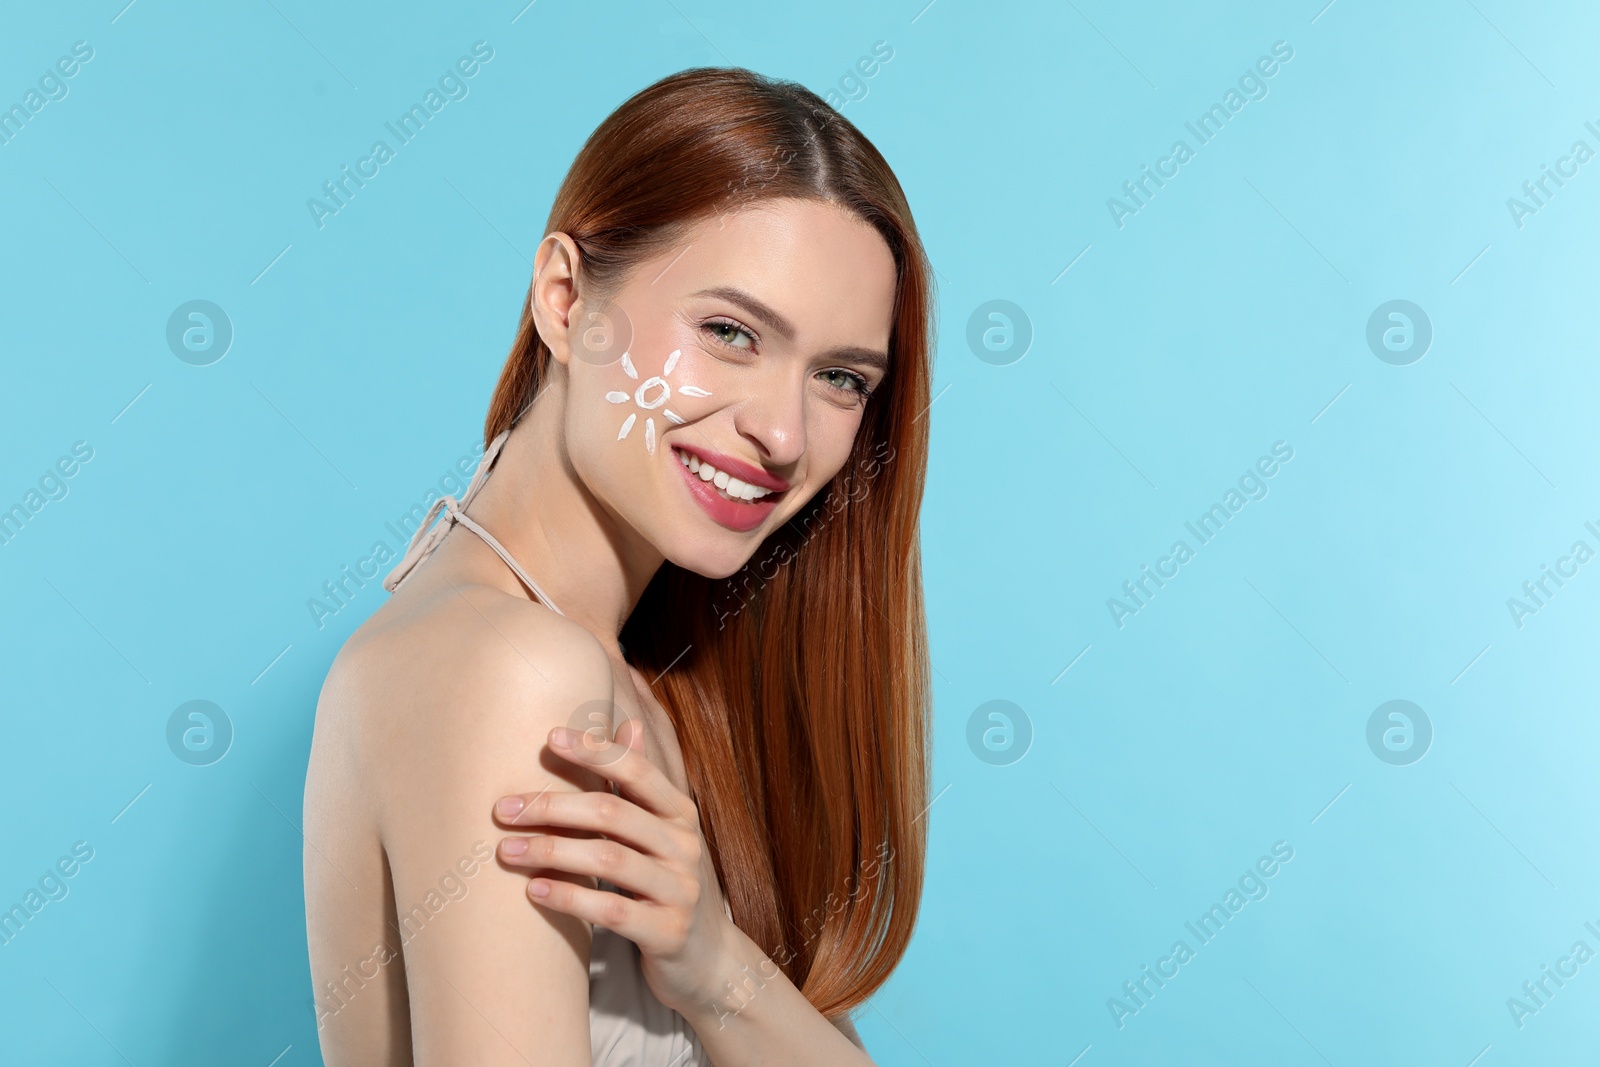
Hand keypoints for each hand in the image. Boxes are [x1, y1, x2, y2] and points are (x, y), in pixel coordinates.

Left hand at [493, 712, 734, 1016]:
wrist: (709, 959)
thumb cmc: (670, 885)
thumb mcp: (665, 832)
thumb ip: (643, 784)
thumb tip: (629, 721)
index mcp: (681, 814)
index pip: (637, 772)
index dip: (595, 752)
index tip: (549, 738)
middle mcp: (685, 846)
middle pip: (613, 814)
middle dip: (553, 807)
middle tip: (503, 809)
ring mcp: (681, 890)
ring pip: (609, 860)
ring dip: (551, 852)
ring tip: (506, 850)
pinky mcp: (668, 932)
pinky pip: (613, 911)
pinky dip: (570, 897)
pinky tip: (534, 891)